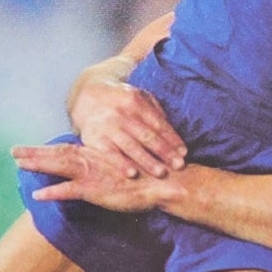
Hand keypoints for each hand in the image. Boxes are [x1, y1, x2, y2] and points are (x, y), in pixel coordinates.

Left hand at [15, 141, 166, 213]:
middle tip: (12, 151)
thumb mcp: (122, 167)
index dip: (45, 149)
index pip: (64, 150)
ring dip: (38, 165)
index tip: (27, 149)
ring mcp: (91, 174)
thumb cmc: (145, 176)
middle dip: (33, 153)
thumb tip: (98, 169)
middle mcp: (90, 160)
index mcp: (95, 155)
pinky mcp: (95, 189)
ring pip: (58, 167)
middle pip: (56, 155)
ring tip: (19, 165)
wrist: (161, 181)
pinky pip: (69, 191)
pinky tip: (38, 196)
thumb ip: (107, 166)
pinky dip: (53, 192)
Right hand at [67, 77, 187, 177]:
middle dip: (164, 151)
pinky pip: (109, 154)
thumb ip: (155, 112)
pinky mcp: (94, 139)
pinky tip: (132, 174)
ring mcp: (107, 127)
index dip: (172, 139)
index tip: (184, 153)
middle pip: (147, 136)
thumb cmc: (121, 102)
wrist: (87, 98)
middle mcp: (121, 113)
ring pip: (130, 146)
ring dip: (147, 161)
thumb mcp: (138, 97)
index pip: (158, 123)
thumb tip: (173, 134)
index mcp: (135, 101)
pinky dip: (121, 164)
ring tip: (161, 173)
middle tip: (178, 165)